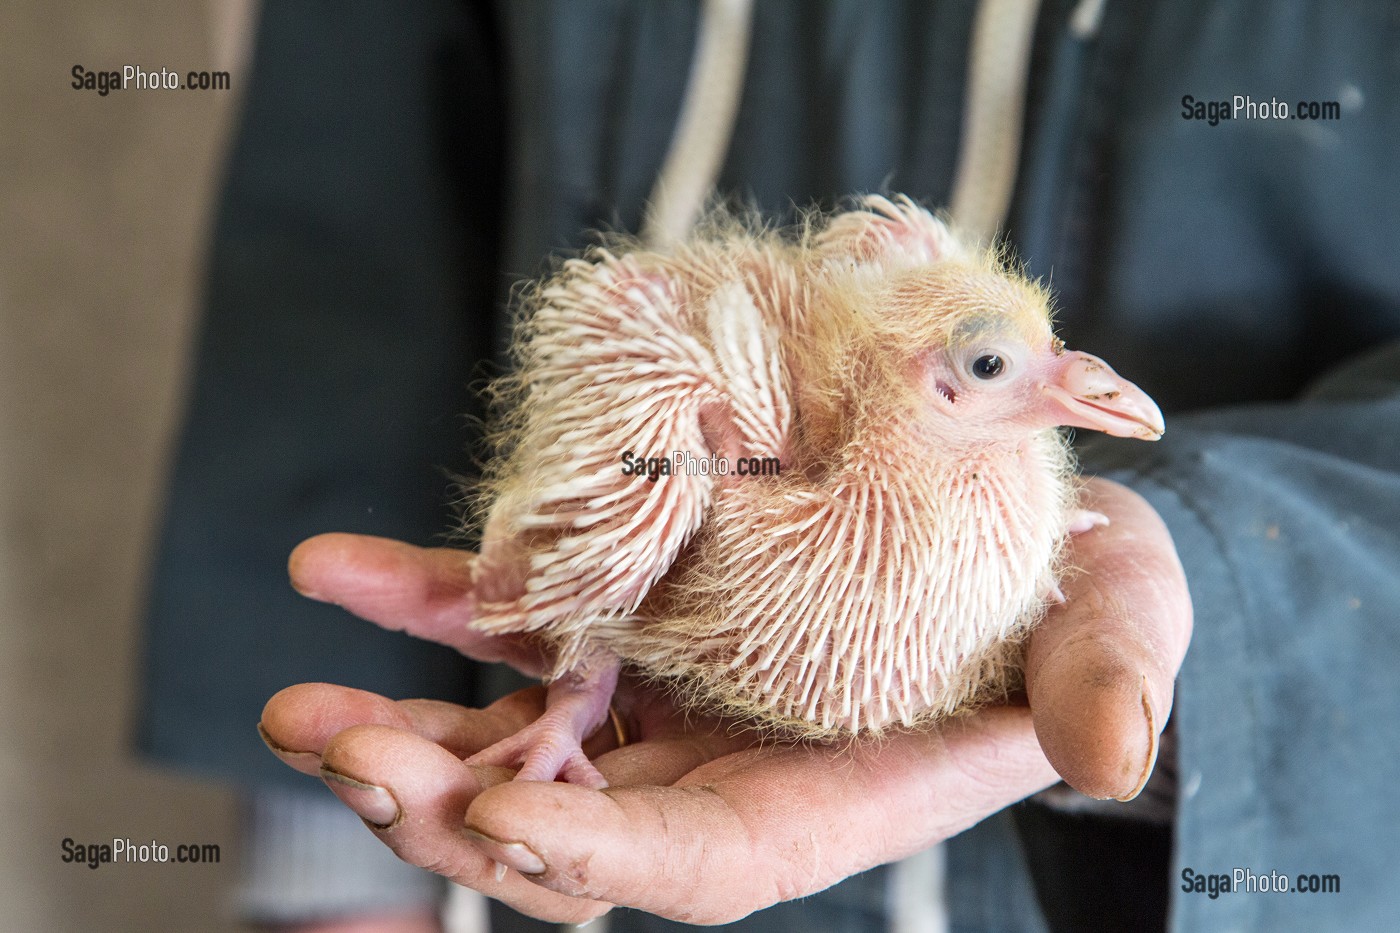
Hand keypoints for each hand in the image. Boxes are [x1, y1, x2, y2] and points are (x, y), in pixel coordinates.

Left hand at [259, 477, 1190, 923]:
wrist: (1017, 540)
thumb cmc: (1076, 595)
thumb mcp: (1116, 628)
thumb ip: (1108, 686)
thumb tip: (1111, 753)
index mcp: (822, 802)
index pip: (693, 864)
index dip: (596, 857)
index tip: (501, 824)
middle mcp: (722, 771)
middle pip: (565, 826)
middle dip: (452, 812)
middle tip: (350, 754)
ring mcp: (662, 701)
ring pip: (511, 743)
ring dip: (404, 730)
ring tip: (298, 706)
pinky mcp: (628, 623)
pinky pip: (511, 625)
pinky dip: (428, 604)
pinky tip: (336, 571)